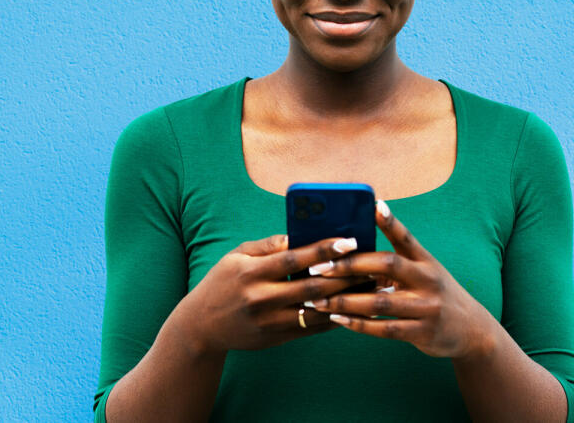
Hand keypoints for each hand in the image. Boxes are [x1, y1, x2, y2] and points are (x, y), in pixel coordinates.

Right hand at [171, 233, 372, 355]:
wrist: (201, 327)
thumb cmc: (223, 282)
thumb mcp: (236, 256)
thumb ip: (268, 246)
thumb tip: (300, 234)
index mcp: (250, 272)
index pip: (293, 258)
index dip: (323, 249)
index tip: (350, 240)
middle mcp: (261, 298)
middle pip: (312, 287)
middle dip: (346, 276)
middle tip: (373, 265)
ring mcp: (269, 322)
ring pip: (316, 311)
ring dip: (347, 299)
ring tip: (372, 287)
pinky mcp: (276, 338)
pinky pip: (312, 328)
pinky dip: (335, 318)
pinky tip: (354, 307)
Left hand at [305, 200, 499, 359]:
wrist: (472, 330)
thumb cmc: (437, 295)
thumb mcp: (428, 271)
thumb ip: (400, 259)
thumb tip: (362, 244)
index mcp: (427, 261)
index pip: (407, 237)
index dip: (391, 221)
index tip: (374, 205)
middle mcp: (429, 280)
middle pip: (388, 265)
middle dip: (350, 265)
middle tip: (319, 266)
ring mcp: (427, 307)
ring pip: (380, 301)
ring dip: (345, 301)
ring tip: (318, 299)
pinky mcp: (423, 332)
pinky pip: (385, 328)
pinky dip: (358, 324)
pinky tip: (336, 320)